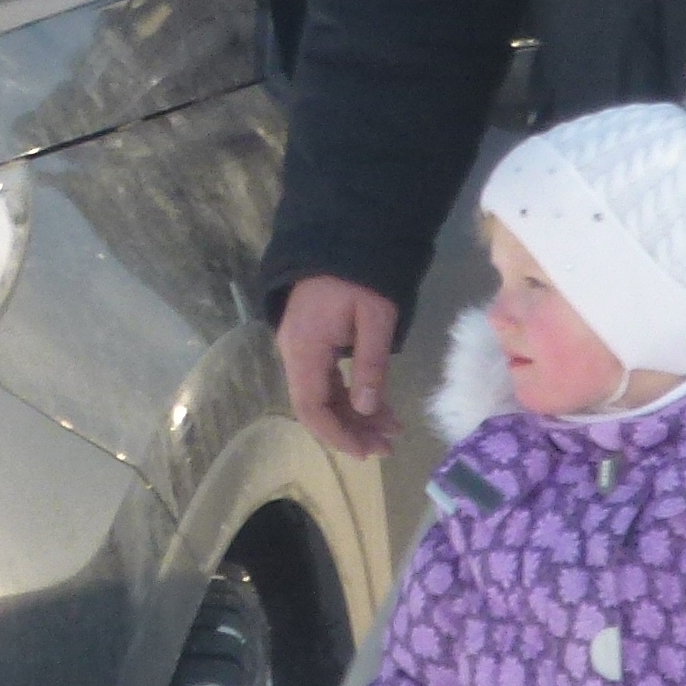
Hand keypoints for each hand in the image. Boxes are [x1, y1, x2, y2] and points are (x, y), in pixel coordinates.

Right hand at [279, 276, 401, 459]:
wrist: (345, 234)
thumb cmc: (361, 275)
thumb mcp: (375, 319)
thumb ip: (370, 366)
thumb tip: (367, 410)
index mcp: (304, 349)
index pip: (312, 408)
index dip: (337, 435)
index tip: (367, 452)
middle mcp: (294, 352)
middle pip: (316, 406)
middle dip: (351, 430)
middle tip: (388, 446)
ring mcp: (300, 347)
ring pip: (323, 394)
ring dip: (354, 415)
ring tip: (391, 430)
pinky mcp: (311, 340)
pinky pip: (326, 378)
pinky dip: (350, 395)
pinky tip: (378, 406)